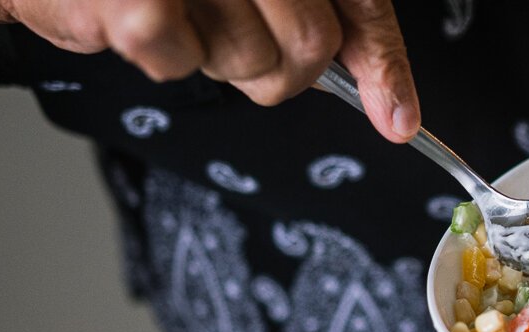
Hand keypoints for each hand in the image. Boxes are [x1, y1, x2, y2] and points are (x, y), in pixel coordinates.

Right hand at [0, 0, 419, 142]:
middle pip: (307, 48)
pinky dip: (157, 53)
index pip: (359, 4)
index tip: (397, 122)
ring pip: (248, 62)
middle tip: (227, 35)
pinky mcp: (141, 2)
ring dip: (209, 54)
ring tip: (172, 7)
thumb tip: (391, 113)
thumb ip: (324, 20)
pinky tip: (130, 13)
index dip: (384, 66)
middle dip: (274, 67)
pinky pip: (178, 61)